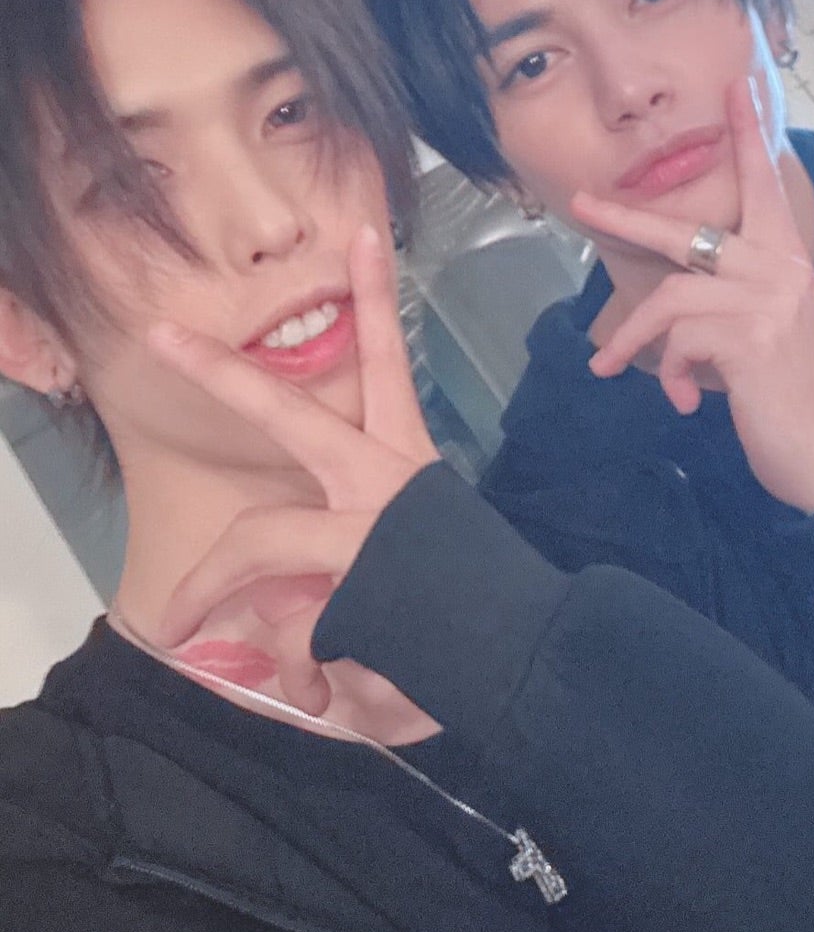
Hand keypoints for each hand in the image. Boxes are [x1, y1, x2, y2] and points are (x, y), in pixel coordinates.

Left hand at [147, 224, 439, 714]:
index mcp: (404, 464)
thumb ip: (329, 592)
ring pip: (259, 537)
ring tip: (176, 626)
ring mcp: (367, 528)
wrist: (535, 663)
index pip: (386, 364)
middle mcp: (385, 479)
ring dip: (206, 586)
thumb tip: (288, 619)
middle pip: (287, 413)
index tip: (363, 232)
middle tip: (160, 335)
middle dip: (218, 374)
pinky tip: (333, 699)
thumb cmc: (467, 622)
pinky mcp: (354, 586)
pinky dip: (308, 676)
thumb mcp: (395, 585)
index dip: (375, 296)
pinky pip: (293, 635)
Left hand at [573, 77, 813, 513]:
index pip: (763, 181)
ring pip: (670, 299)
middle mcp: (780, 266)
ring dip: (634, 339)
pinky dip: (670, 372)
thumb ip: (732, 293)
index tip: (738, 83)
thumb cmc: (790, 386)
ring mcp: (767, 301)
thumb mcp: (767, 324)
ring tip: (613, 367)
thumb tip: (674, 296)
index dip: (748, 132)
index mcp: (786, 254)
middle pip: (686, 230)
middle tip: (581, 202)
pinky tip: (686, 400)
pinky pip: (679, 342)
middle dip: (625, 217)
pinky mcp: (751, 340)